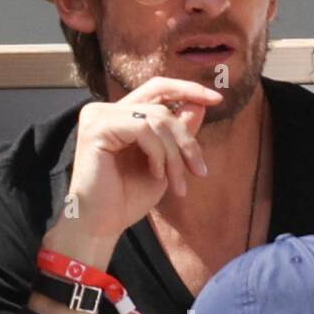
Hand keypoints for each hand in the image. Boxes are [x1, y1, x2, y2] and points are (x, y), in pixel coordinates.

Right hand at [51, 77, 222, 251]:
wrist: (103, 225)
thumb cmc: (127, 198)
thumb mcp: (164, 163)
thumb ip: (178, 133)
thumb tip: (200, 104)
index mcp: (120, 115)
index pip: (157, 89)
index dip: (188, 89)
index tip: (217, 99)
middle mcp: (106, 110)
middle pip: (162, 106)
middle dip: (187, 138)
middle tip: (200, 170)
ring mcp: (99, 116)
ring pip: (156, 119)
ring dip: (175, 154)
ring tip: (177, 183)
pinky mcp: (96, 127)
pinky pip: (143, 128)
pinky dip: (158, 153)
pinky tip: (156, 174)